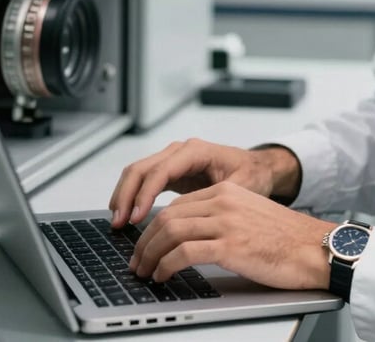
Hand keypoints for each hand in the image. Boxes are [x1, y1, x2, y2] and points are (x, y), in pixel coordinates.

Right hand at [108, 138, 299, 227]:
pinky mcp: (171, 171)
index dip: (145, 193)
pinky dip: (132, 195)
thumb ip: (215, 197)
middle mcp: (181, 151)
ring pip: (138, 172)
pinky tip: (127, 215)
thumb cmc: (251, 175)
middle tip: (119, 223)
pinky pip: (144, 180)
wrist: (257, 168)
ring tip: (117, 222)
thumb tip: (194, 215)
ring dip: (124, 195)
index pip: (161, 170)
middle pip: (142, 168)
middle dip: (127, 194)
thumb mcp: (240, 186)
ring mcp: (173, 159)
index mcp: (196, 151)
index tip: (137, 217)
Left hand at [129, 180, 334, 290]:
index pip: (178, 204)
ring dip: (149, 254)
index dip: (154, 226)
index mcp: (227, 191)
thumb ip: (222, 218)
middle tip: (136, 261)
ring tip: (144, 271)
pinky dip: (165, 265)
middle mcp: (224, 201)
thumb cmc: (286, 239)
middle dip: (145, 241)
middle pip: (168, 215)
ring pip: (170, 231)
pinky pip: (183, 252)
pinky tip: (162, 276)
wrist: (315, 248)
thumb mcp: (249, 216)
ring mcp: (227, 221)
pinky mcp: (230, 245)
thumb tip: (189, 238)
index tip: (145, 244)